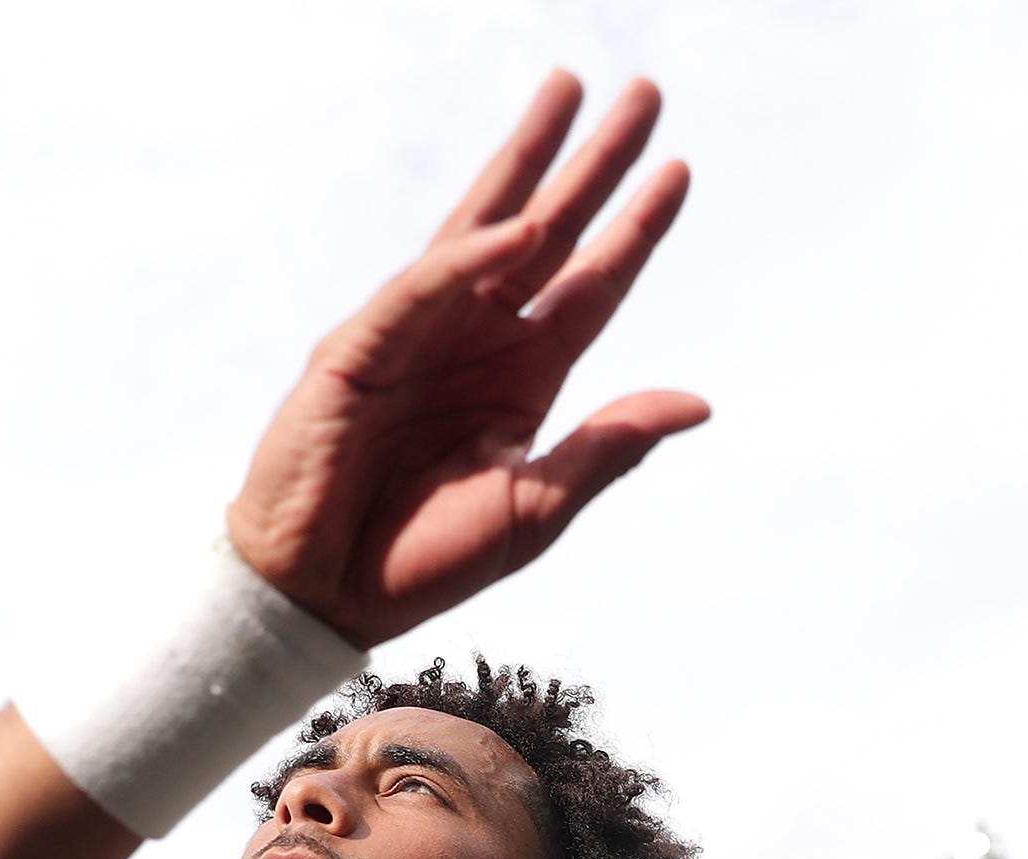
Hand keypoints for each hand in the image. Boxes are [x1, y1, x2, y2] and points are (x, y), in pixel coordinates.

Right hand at [225, 73, 709, 647]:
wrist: (329, 597)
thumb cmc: (424, 558)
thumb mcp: (537, 507)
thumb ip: (610, 449)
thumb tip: (698, 402)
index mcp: (524, 378)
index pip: (594, 284)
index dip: (635, 227)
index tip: (680, 169)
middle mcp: (478, 340)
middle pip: (550, 231)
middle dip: (595, 162)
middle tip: (644, 94)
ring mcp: (418, 334)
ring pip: (482, 227)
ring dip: (529, 161)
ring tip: (569, 92)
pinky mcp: (360, 348)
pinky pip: (422, 291)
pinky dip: (468, 260)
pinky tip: (520, 225)